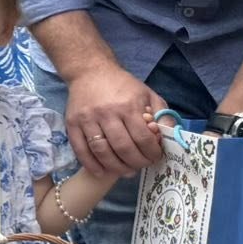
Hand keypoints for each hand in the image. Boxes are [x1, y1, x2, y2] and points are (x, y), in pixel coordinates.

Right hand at [64, 60, 162, 177]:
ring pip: (102, 151)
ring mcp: (87, 120)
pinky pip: (81, 150)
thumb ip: (162, 115)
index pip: (143, 138)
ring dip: (115, 167)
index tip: (155, 157)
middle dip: (136, 162)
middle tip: (141, 166)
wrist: (90, 72)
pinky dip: (91, 165)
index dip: (151, 153)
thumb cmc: (123, 86)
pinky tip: (101, 172)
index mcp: (129, 105)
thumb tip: (170, 137)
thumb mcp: (148, 94)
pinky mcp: (72, 124)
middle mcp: (107, 113)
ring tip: (125, 171)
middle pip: (123, 148)